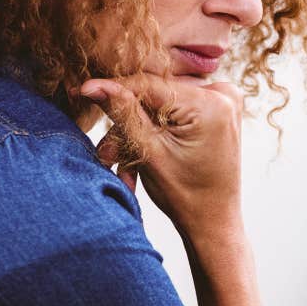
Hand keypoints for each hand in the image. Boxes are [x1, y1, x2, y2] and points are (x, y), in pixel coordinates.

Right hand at [78, 74, 244, 239]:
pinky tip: (140, 157)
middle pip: (156, 97)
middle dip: (127, 124)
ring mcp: (225, 100)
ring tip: (118, 163)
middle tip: (105, 152)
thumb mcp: (148, 152)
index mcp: (211, 104)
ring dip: (138, 133)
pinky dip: (157, 131)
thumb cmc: (186, 195)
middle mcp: (223, 94)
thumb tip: (93, 84)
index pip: (150, 84)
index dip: (114, 89)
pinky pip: (176, 111)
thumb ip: (123, 113)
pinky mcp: (219, 108)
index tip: (82, 91)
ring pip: (162, 106)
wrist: (213, 221)